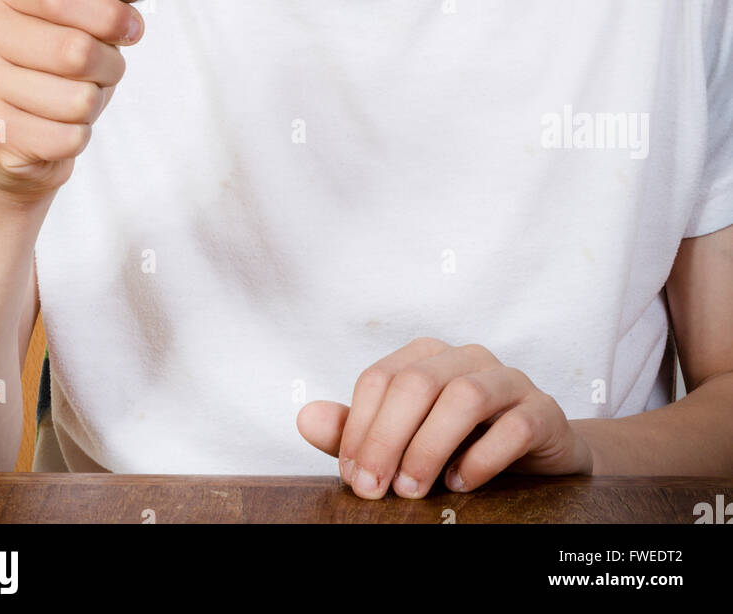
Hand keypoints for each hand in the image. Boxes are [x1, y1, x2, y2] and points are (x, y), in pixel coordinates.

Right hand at [0, 0, 144, 204]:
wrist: (15, 141)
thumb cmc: (49, 65)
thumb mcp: (64, 3)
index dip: (109, 14)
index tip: (129, 27)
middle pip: (76, 51)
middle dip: (109, 66)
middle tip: (104, 68)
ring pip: (77, 98)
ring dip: (93, 102)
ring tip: (77, 96)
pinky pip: (66, 137)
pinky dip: (77, 135)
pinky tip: (58, 125)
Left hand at [296, 337, 593, 498]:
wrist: (535, 459)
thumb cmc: (460, 445)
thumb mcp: (404, 440)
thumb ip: (357, 431)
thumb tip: (304, 418)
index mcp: (427, 357)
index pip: (380, 378)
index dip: (359, 427)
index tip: (352, 476)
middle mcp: (467, 358)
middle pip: (417, 382)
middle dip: (389, 438)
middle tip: (376, 489)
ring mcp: (509, 380)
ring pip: (466, 395)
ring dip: (431, 446)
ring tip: (415, 489)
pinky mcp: (542, 411)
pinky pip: (515, 425)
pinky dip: (483, 456)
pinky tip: (462, 483)